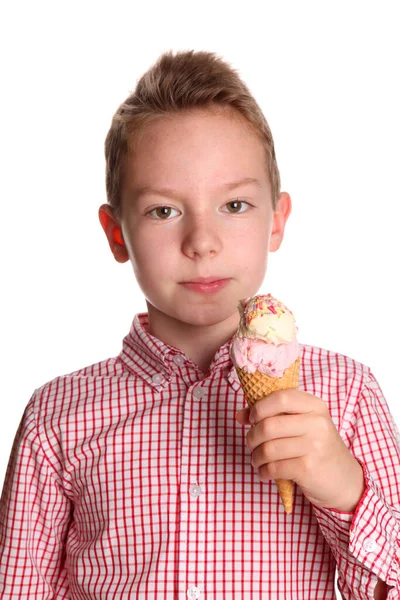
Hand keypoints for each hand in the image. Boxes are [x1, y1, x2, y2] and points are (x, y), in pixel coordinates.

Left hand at [236, 389, 365, 511]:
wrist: (345, 480)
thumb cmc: (317, 447)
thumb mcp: (301, 425)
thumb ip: (272, 415)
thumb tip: (239, 414)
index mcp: (315, 406)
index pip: (281, 398)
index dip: (260, 407)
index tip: (252, 418)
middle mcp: (317, 423)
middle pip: (268, 425)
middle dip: (252, 437)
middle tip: (251, 444)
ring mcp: (314, 446)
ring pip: (268, 448)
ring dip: (256, 457)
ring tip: (257, 459)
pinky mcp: (309, 468)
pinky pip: (274, 468)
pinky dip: (263, 472)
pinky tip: (265, 472)